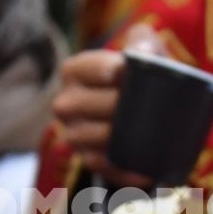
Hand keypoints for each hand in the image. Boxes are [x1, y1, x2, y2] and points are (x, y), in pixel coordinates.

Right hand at [49, 23, 164, 179]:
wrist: (144, 105)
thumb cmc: (142, 73)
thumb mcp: (142, 50)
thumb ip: (142, 41)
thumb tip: (141, 52)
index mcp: (75, 71)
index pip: (82, 69)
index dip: (102, 70)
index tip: (122, 73)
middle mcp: (66, 102)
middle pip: (79, 105)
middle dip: (111, 105)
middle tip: (144, 106)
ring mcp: (74, 133)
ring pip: (86, 137)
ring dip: (115, 137)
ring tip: (145, 135)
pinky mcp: (87, 157)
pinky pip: (100, 166)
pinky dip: (123, 170)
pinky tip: (146, 172)